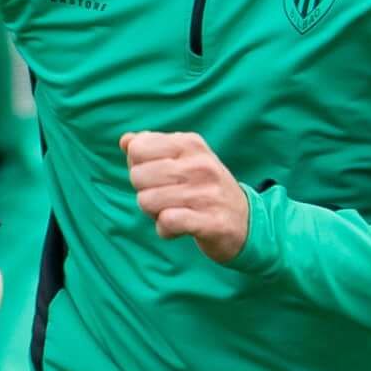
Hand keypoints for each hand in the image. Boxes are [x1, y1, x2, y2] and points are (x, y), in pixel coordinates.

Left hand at [126, 130, 248, 262]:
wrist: (245, 221)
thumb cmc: (204, 188)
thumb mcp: (182, 160)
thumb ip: (151, 148)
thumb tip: (125, 140)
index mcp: (190, 144)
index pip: (138, 149)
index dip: (138, 167)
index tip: (157, 177)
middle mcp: (200, 164)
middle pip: (138, 176)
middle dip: (144, 192)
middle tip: (166, 199)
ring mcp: (207, 193)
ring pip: (147, 200)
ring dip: (154, 213)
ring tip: (174, 212)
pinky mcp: (211, 222)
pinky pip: (166, 222)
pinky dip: (165, 230)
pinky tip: (178, 228)